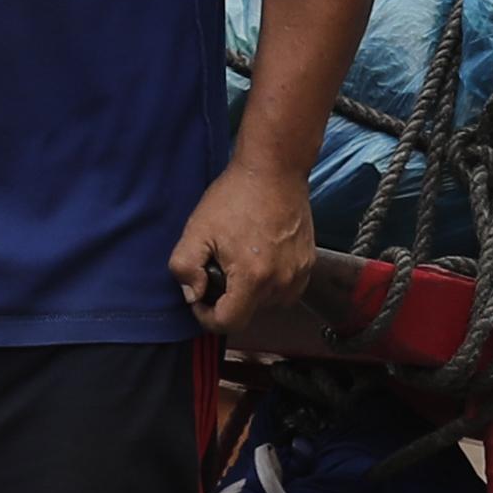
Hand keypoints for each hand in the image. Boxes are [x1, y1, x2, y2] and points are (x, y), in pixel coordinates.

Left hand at [170, 158, 322, 340]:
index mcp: (253, 278)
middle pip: (247, 313)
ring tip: (240, 259)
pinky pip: (285, 289)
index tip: (201, 295)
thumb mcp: (196, 230)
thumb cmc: (237, 196)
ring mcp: (299, 274)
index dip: (206, 315)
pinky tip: (259, 256)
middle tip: (219, 266)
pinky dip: (270, 282)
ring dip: (250, 291)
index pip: (228, 324)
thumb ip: (184, 268)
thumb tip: (193, 294)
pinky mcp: (308, 264)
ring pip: (267, 304)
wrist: (275, 169)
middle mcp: (281, 282)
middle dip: (228, 298)